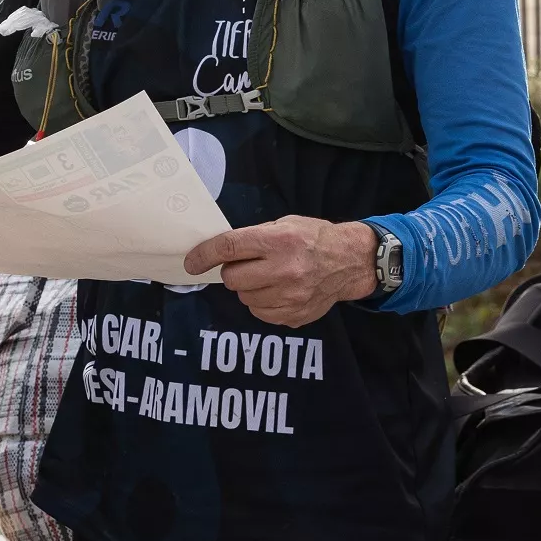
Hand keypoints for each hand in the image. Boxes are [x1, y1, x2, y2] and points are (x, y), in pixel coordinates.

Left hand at [184, 216, 377, 327]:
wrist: (349, 262)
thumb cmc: (313, 238)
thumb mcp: (284, 225)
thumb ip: (252, 238)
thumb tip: (218, 252)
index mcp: (278, 241)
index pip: (228, 248)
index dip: (204, 256)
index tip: (191, 263)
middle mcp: (284, 270)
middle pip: (232, 279)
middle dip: (233, 272)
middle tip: (249, 265)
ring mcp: (290, 296)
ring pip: (244, 298)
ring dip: (249, 288)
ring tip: (268, 277)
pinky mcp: (294, 315)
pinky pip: (260, 313)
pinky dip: (263, 303)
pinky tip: (278, 291)